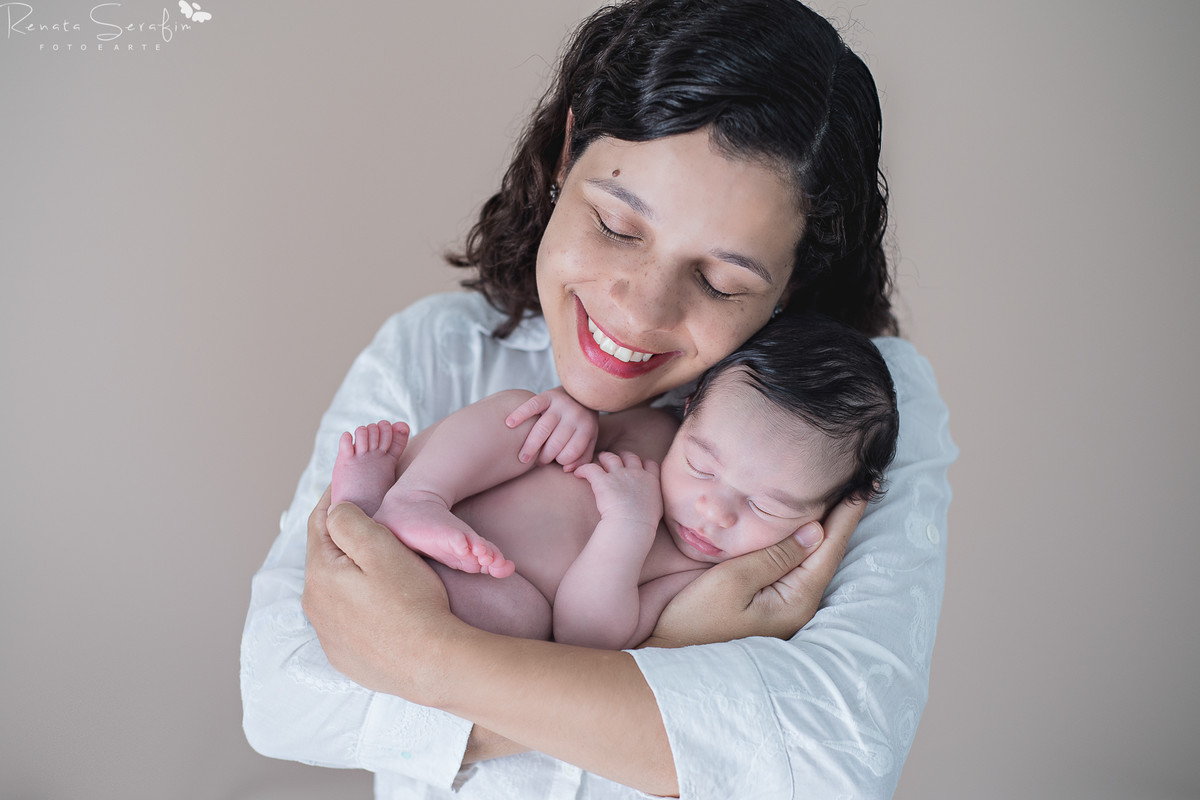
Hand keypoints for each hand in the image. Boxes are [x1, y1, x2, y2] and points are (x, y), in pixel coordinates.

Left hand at [303, 487, 460, 701]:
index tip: (350, 482)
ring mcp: (328, 634)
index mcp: (320, 574)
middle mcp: (315, 606)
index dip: (335, 499)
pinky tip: (381, 604)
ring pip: (335, 589)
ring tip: (380, 564)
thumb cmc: (412, 603)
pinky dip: (358, 605)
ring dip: (350, 573)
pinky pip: (346, 619)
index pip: (319, 523)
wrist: (432, 664)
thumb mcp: (382, 548)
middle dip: (344, 538)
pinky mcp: (345, 656)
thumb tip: (334, 511)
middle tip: (373, 521)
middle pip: (326, 558)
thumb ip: (350, 521)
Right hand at [505, 386, 598, 470]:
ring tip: (523, 458)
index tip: (554, 462)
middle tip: (537, 462)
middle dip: (544, 457)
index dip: (561, 461)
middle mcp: (574, 415)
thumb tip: (566, 469)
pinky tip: (510, 424)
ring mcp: (560, 404)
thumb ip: (582, 457)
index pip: (571, 452)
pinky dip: (520, 415)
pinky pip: (532, 405)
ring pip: (542, 429)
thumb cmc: (582, 423)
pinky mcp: (547, 395)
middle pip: (556, 443)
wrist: (582, 393)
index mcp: (586, 428)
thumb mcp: (590, 440)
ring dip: (530, 446)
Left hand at [574, 451, 662, 527]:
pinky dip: (583, 469)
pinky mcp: (603, 480)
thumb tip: (650, 505)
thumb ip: (653, 500)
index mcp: (650, 480)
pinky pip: (590, 468)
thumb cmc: (644, 523)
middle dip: (623, 456)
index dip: (642, 463)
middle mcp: (636, 473)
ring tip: (600, 458)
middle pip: (629, 457)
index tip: (638, 466)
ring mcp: (619, 474)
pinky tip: (578, 473)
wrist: (632, 524)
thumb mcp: (657, 509)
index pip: (649, 464)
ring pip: (610, 458)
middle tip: (617, 459)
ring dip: (605, 457)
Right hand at [642, 495, 864, 646]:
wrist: (669, 651)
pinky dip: (802, 541)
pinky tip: (804, 525)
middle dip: (841, 516)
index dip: (847, 513)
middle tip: (860, 481)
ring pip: (811, 558)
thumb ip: (774, 555)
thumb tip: (815, 530)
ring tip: (840, 495)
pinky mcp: (769, 602)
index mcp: (796, 600)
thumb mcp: (733, 581)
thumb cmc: (695, 619)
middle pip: (826, 551)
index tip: (865, 484)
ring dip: (824, 526)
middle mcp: (799, 604)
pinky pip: (795, 566)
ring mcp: (785, 605)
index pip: (830, 547)